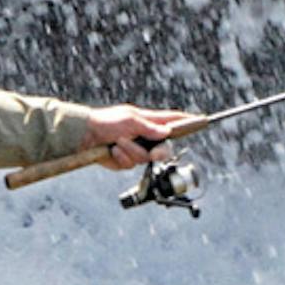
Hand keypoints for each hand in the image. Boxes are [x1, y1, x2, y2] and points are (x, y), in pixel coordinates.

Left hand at [83, 105, 197, 170]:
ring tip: (119, 143)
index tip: (200, 120)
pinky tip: (113, 151)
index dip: (186, 121)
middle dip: (157, 153)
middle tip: (152, 152)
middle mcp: (144, 136)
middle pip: (164, 149)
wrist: (84, 136)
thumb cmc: (106, 122)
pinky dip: (122, 158)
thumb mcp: (129, 120)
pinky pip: (131, 165)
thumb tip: (167, 132)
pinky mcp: (126, 161)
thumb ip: (149, 127)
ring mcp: (136, 149)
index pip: (172, 120)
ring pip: (146, 159)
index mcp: (148, 121)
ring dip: (131, 152)